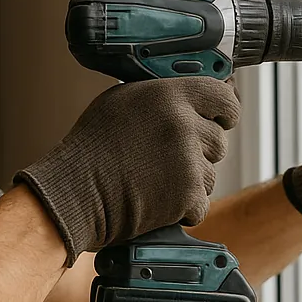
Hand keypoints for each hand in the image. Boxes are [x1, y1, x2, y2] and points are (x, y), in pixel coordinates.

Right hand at [14, 77, 240, 265]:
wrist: (76, 192)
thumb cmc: (92, 147)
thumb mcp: (122, 100)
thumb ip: (162, 94)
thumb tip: (194, 94)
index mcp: (170, 95)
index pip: (224, 96)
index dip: (225, 111)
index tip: (220, 119)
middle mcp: (183, 125)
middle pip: (219, 140)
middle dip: (201, 151)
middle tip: (169, 156)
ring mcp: (188, 162)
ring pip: (211, 174)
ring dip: (191, 180)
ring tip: (155, 178)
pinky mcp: (187, 196)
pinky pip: (201, 203)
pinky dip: (183, 207)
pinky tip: (156, 198)